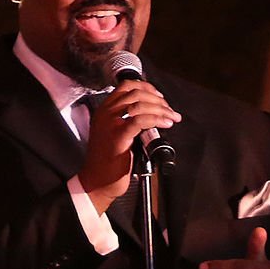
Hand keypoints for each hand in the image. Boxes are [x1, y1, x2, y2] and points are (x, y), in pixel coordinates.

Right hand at [78, 80, 180, 213]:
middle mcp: (106, 114)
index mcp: (104, 111)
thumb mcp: (114, 133)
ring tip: (172, 118)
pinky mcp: (118, 136)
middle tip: (169, 110)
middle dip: (158, 100)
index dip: (147, 87)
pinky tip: (166, 124)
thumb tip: (153, 113)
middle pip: (135, 93)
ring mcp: (110, 124)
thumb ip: (128, 120)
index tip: (160, 97)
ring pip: (140, 104)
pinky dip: (156, 119)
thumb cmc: (108, 162)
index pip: (126, 86)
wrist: (97, 182)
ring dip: (161, 109)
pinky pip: (140, 121)